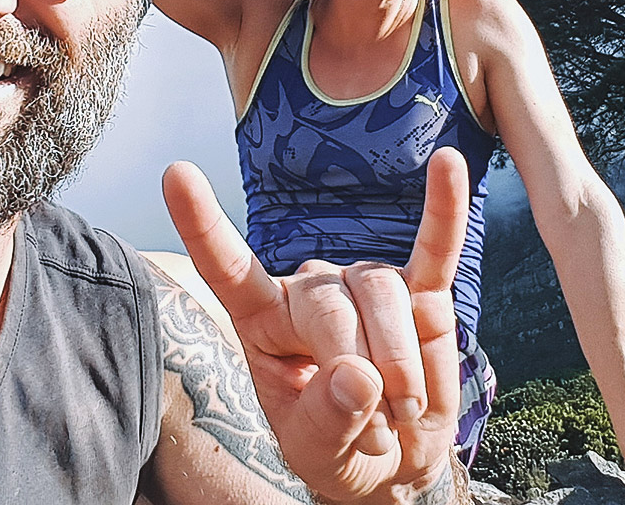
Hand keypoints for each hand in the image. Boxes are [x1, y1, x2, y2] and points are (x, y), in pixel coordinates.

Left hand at [163, 148, 468, 503]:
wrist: (394, 461)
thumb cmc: (337, 448)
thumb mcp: (315, 453)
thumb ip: (326, 420)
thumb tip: (358, 376)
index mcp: (264, 319)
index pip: (227, 266)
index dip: (201, 223)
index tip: (176, 173)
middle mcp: (310, 289)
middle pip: (330, 304)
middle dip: (358, 373)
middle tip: (376, 431)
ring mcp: (364, 283)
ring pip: (380, 291)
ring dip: (400, 364)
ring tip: (404, 411)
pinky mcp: (420, 292)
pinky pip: (434, 249)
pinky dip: (444, 211)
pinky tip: (448, 164)